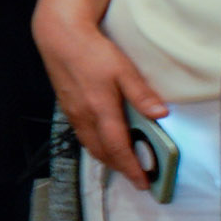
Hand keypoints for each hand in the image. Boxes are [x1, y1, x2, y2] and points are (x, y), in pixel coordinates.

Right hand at [32, 8, 166, 184]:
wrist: (59, 37)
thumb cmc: (92, 51)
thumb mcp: (123, 70)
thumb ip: (141, 94)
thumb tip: (162, 114)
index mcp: (101, 110)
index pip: (118, 148)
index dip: (132, 168)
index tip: (143, 182)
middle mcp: (84, 117)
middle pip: (102, 153)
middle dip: (120, 167)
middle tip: (137, 175)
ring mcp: (73, 114)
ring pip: (91, 146)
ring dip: (107, 158)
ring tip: (123, 161)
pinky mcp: (67, 108)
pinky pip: (82, 135)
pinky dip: (96, 145)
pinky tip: (104, 140)